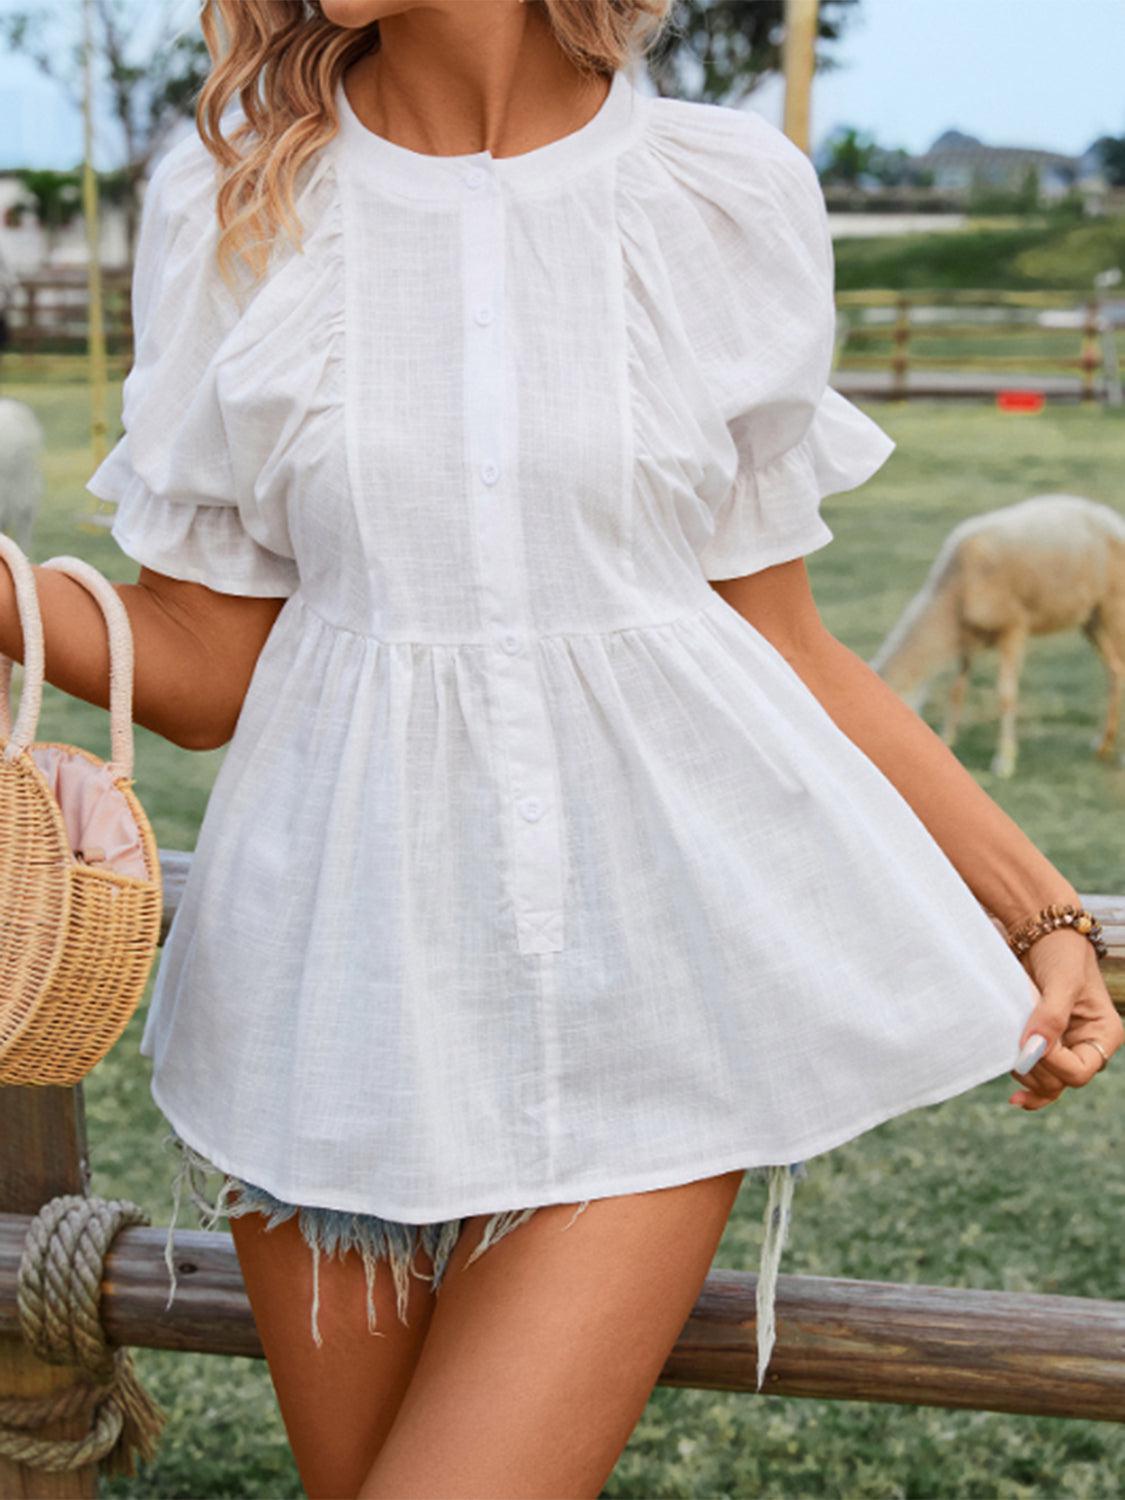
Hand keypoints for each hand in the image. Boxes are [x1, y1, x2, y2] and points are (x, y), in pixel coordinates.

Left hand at [1008, 928, 1123, 1110]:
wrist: (1040, 933)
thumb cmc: (1060, 952)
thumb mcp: (1061, 980)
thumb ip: (1051, 1015)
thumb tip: (1033, 1047)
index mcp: (1104, 1034)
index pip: (1080, 1070)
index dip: (1053, 1062)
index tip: (1029, 1040)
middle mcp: (1088, 1045)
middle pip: (1063, 1082)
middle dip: (1036, 1072)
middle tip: (1014, 1053)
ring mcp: (1066, 1047)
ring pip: (1048, 1083)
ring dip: (1026, 1074)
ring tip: (1008, 1054)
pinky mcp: (1045, 1044)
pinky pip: (1040, 1076)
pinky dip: (1029, 1088)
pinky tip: (1015, 1099)